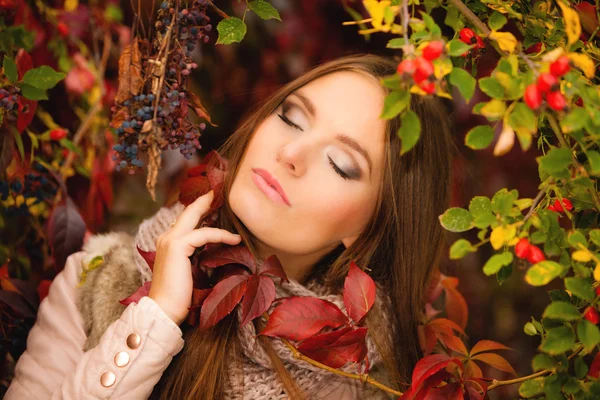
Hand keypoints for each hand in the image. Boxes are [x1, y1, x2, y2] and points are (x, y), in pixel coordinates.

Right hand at [148, 190, 240, 324]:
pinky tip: (234, 239)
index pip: (187, 220)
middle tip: (221, 191)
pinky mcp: (177, 246)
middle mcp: (166, 237)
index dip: (201, 209)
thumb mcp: (191, 270)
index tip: (217, 202)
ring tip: (230, 204)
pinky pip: (204, 234)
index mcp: (168, 242)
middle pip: (189, 211)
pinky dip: (221, 235)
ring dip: (214, 210)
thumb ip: (199, 255)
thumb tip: (217, 248)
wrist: (164, 311)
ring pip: (195, 217)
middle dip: (206, 199)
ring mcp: (169, 240)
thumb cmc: (179, 297)